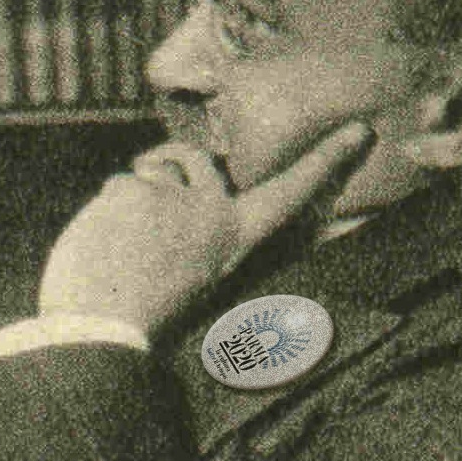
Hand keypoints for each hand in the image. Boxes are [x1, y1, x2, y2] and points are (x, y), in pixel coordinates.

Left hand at [38, 123, 375, 332]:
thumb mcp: (192, 270)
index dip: (325, 160)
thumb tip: (178, 176)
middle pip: (195, 158)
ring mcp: (177, 198)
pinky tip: (106, 243)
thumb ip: (199, 227)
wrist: (102, 330)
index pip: (290, 193)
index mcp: (236, 240)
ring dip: (130, 196)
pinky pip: (116, 182)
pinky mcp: (137, 190)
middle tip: (142, 217)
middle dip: (167, 164)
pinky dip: (103, 209)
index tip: (359, 129)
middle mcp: (215, 214)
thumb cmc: (140, 310)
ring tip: (122, 245)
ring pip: (148, 171)